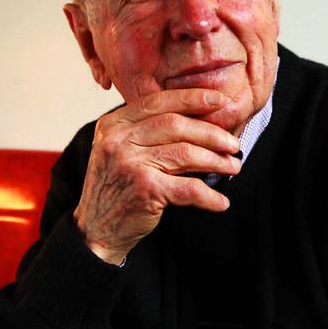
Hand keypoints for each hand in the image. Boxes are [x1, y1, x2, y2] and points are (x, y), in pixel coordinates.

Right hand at [73, 89, 240, 264]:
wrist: (94, 230)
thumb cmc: (116, 188)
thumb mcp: (119, 150)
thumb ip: (145, 130)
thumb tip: (197, 115)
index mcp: (114, 124)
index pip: (159, 102)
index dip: (192, 98)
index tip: (219, 100)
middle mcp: (118, 139)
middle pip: (177, 125)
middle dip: (212, 132)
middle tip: (233, 143)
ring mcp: (130, 163)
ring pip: (186, 153)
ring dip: (216, 161)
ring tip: (232, 166)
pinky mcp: (144, 189)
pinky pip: (188, 188)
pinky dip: (209, 196)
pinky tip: (221, 201)